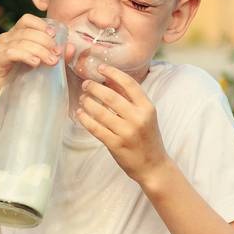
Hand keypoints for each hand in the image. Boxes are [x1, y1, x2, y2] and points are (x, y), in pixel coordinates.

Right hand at [0, 14, 71, 103]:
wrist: (10, 100)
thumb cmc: (27, 80)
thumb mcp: (45, 65)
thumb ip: (58, 55)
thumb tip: (71, 47)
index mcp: (16, 34)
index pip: (27, 20)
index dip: (41, 25)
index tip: (54, 36)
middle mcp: (5, 38)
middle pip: (27, 32)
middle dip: (45, 42)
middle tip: (57, 54)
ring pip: (21, 42)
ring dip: (39, 50)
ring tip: (51, 61)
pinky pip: (10, 53)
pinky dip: (25, 55)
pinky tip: (35, 62)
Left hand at [75, 64, 169, 185]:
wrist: (153, 166)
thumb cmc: (147, 138)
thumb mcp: (145, 116)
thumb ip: (130, 99)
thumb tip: (110, 81)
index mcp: (147, 108)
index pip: (129, 84)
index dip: (113, 73)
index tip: (100, 68)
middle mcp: (138, 118)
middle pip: (111, 96)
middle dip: (94, 87)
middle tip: (86, 84)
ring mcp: (126, 132)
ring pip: (100, 112)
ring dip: (87, 102)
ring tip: (82, 99)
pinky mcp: (115, 144)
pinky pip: (95, 128)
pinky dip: (85, 119)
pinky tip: (80, 113)